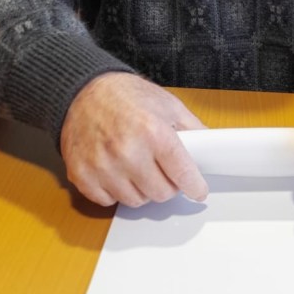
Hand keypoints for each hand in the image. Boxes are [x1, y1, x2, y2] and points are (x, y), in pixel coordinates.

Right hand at [60, 73, 208, 207]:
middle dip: (168, 185)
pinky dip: (116, 191)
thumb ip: (193, 130)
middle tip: (164, 171)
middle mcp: (127, 151)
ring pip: (136, 201)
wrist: (82, 91)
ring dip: (142, 190)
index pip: (183, 174)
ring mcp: (102, 165)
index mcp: (153, 132)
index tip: (198, 191)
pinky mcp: (82, 175)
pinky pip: (108, 201)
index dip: (195, 186)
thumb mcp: (168, 105)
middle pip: (161, 193)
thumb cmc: (125, 96)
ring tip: (139, 168)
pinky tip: (118, 172)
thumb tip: (211, 150)